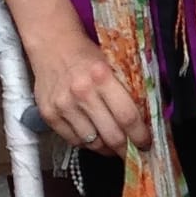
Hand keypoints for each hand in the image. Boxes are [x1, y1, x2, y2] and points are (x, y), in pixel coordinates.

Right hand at [28, 25, 149, 158]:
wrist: (52, 45)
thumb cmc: (87, 56)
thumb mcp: (112, 64)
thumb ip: (127, 90)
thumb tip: (145, 121)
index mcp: (102, 76)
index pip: (127, 116)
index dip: (140, 135)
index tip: (146, 144)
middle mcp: (81, 92)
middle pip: (111, 135)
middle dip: (126, 149)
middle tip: (133, 151)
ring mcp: (63, 106)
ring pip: (93, 143)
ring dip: (106, 148)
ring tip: (113, 145)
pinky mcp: (49, 115)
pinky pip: (74, 141)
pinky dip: (87, 143)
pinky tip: (94, 137)